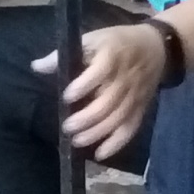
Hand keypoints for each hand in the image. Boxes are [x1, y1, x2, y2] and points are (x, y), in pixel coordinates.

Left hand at [33, 23, 164, 159]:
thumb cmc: (116, 42)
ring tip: (77, 141)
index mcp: (112, 56)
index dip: (83, 86)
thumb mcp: (92, 39)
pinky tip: (100, 154)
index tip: (66, 96)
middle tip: (67, 127)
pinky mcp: (141, 107)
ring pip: (117, 118)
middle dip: (86, 118)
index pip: (100, 72)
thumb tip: (37, 66)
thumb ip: (64, 54)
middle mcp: (125, 77)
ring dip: (97, 132)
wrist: (156, 47)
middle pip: (108, 102)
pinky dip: (117, 143)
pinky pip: (131, 128)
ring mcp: (134, 95)